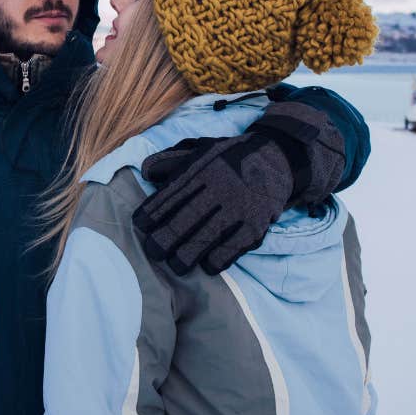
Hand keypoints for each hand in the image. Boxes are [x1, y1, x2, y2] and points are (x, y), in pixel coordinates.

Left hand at [133, 102, 345, 274]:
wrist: (275, 159)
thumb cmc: (228, 158)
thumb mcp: (198, 150)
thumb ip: (170, 160)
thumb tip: (145, 173)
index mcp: (197, 172)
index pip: (166, 199)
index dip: (149, 217)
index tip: (140, 227)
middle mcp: (214, 191)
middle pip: (180, 224)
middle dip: (162, 243)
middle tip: (154, 251)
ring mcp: (235, 210)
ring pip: (201, 243)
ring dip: (184, 258)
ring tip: (177, 264)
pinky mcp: (253, 227)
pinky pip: (229, 252)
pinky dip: (214, 262)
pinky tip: (206, 265)